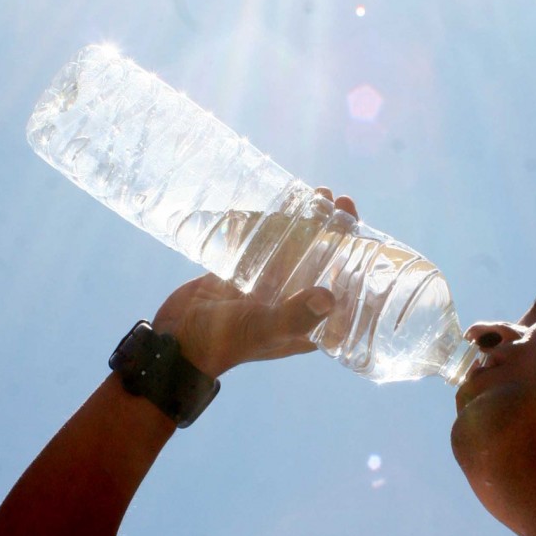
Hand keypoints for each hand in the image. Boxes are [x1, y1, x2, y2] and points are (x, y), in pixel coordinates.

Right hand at [152, 188, 357, 377]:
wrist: (175, 339)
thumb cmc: (222, 342)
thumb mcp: (262, 329)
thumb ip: (293, 316)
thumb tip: (329, 296)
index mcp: (308, 322)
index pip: (342, 287)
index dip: (356, 258)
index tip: (361, 229)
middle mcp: (293, 303)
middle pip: (323, 260)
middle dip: (334, 229)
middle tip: (337, 199)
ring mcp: (269, 287)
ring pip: (296, 248)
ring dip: (308, 221)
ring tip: (316, 193)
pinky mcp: (245, 274)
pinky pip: (266, 245)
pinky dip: (273, 225)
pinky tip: (280, 201)